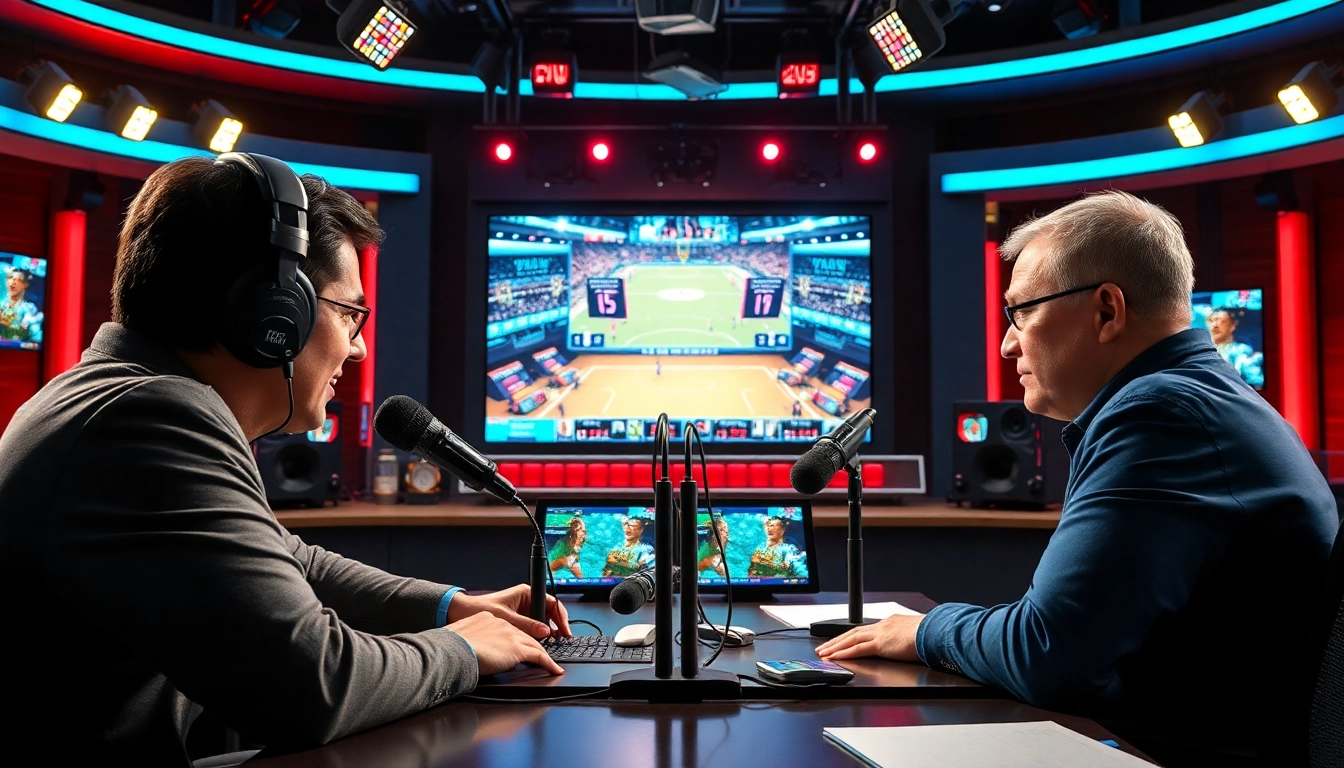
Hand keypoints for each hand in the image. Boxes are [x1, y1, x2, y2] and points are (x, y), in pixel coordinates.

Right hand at [447, 612, 562, 675]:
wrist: (452, 649)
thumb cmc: (450, 647)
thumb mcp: (461, 639)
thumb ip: (471, 642)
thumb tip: (471, 652)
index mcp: (487, 619)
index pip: (507, 629)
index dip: (514, 639)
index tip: (515, 647)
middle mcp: (501, 623)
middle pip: (523, 635)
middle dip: (533, 645)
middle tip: (540, 656)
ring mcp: (511, 635)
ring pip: (533, 644)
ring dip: (543, 655)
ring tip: (551, 664)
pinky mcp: (517, 649)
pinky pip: (539, 656)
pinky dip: (549, 663)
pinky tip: (554, 669)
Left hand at [448, 584, 571, 638]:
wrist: (461, 612)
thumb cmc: (478, 608)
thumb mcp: (504, 617)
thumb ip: (525, 625)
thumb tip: (545, 632)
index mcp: (526, 593)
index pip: (551, 603)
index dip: (561, 616)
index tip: (564, 629)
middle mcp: (526, 601)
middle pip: (549, 613)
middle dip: (556, 626)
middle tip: (562, 639)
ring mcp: (523, 611)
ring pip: (542, 622)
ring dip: (547, 632)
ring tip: (552, 644)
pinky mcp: (518, 620)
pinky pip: (533, 628)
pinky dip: (537, 636)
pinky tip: (539, 644)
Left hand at [815, 613, 924, 662]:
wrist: (935, 632)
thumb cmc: (931, 634)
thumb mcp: (916, 635)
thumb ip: (908, 640)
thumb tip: (910, 645)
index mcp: (890, 623)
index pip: (866, 630)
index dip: (851, 636)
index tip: (842, 640)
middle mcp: (882, 626)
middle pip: (853, 633)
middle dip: (837, 640)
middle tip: (824, 647)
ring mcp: (880, 634)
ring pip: (851, 640)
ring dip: (835, 647)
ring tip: (824, 653)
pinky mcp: (880, 644)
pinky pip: (858, 649)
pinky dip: (844, 653)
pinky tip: (835, 657)